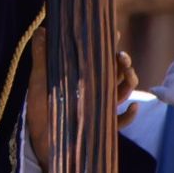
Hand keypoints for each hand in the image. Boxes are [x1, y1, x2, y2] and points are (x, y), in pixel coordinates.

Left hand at [26, 31, 140, 168]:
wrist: (40, 143)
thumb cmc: (39, 111)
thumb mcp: (39, 81)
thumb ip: (42, 56)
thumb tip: (40, 29)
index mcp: (82, 79)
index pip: (100, 58)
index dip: (109, 45)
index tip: (114, 32)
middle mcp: (95, 92)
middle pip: (116, 73)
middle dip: (123, 62)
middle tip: (120, 56)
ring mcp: (100, 109)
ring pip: (124, 92)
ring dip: (130, 81)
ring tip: (129, 74)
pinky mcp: (101, 128)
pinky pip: (122, 122)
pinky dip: (131, 115)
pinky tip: (134, 107)